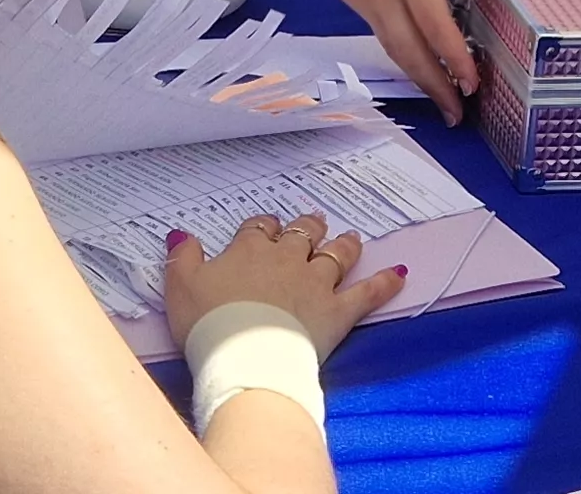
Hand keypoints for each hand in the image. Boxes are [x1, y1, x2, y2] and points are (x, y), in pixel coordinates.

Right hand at [164, 213, 406, 356]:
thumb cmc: (210, 324)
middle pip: (302, 235)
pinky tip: (400, 274)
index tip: (267, 228)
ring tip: (350, 238)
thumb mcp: (181, 288)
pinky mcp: (338, 311)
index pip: (259, 228)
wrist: (245, 357)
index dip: (264, 226)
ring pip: (335, 255)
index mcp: (250, 251)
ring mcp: (316, 284)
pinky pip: (368, 293)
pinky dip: (385, 283)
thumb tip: (181, 236)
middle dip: (308, 227)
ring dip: (343, 245)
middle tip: (314, 223)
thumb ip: (183, 259)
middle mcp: (287, 260)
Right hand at [280, 0, 497, 121]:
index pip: (435, 26)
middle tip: (456, 111)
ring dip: (417, 74)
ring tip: (439, 94)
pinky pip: (379, 30)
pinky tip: (414, 54)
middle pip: (409, 52)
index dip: (455, 59)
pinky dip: (399, 51)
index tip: (473, 83)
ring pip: (392, 46)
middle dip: (434, 86)